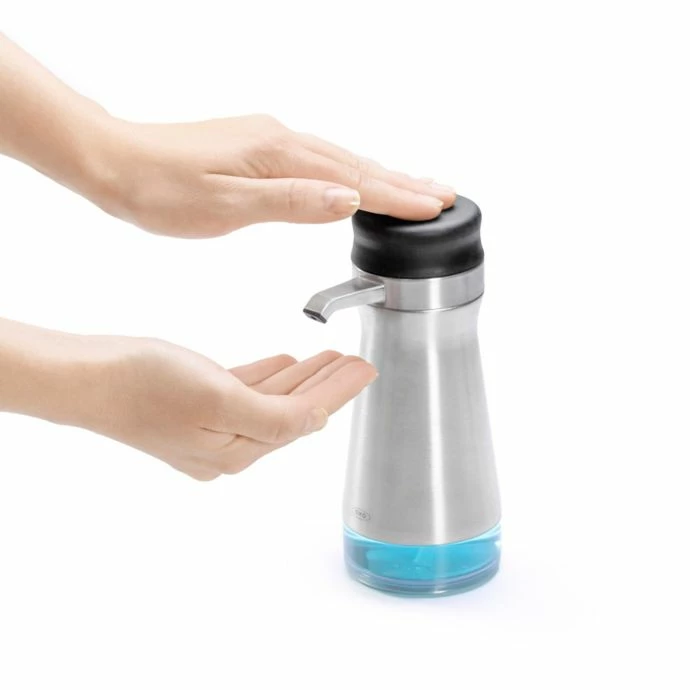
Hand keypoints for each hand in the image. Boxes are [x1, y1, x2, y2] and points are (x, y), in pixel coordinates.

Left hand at [1, 36, 454, 235]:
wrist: (113, 162)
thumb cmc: (160, 189)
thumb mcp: (225, 204)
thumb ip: (290, 202)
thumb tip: (348, 199)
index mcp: (280, 154)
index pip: (355, 178)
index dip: (397, 196)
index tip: (436, 207)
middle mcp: (282, 141)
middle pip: (357, 163)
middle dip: (403, 181)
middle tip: (445, 194)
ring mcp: (270, 142)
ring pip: (340, 161)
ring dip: (381, 175)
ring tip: (414, 187)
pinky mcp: (258, 150)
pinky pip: (318, 161)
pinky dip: (348, 173)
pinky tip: (352, 182)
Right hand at [85, 338, 375, 479]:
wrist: (87, 378)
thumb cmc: (145, 386)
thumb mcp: (219, 400)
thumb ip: (274, 416)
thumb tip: (317, 422)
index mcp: (237, 449)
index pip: (303, 419)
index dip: (337, 393)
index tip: (366, 372)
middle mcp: (227, 445)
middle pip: (291, 411)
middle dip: (326, 385)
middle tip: (357, 363)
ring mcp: (209, 426)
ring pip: (270, 399)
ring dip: (301, 378)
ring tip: (330, 357)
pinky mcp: (194, 406)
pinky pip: (244, 391)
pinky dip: (268, 376)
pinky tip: (284, 363)